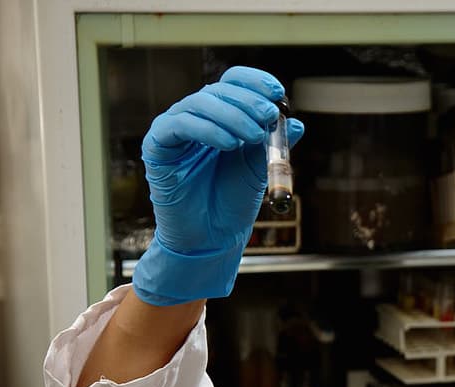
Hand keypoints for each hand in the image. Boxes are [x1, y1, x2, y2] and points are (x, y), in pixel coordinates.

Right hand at [132, 66, 303, 305]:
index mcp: (221, 116)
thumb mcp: (260, 168)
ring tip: (254, 136)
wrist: (212, 236)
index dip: (255, 82)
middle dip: (247, 101)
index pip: (234, 83)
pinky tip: (229, 144)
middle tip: (269, 115)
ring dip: (232, 116)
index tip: (278, 93)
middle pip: (218, 90)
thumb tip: (297, 124)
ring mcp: (174, 129)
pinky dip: (207, 130)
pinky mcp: (157, 145)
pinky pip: (179, 125)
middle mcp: (196, 116)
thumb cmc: (233, 201)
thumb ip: (275, 145)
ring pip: (200, 104)